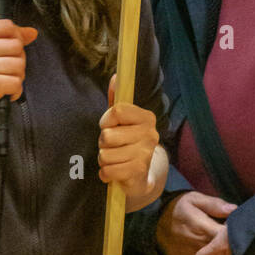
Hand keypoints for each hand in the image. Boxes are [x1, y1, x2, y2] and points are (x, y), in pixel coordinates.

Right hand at [0, 19, 38, 138]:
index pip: (6, 25)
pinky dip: (15, 91)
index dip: (16, 38)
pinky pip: (16, 82)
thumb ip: (9, 40)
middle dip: (17, 61)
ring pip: (19, 64)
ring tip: (2, 84)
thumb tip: (32, 32)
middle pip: (16, 44)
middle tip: (3, 73)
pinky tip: (2, 95)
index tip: (9, 53)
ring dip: (17, 77)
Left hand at [98, 76, 160, 210]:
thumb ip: (117, 100)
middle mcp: (150, 134)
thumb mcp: (122, 121)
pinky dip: (105, 173)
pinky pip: (107, 171)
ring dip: (104, 159)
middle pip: (107, 135)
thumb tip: (116, 77)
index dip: (106, 121)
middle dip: (103, 144)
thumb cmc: (127, 143)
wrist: (140, 177)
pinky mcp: (138, 171)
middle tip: (114, 147)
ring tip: (115, 159)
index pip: (117, 111)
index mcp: (146, 117)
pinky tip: (114, 172)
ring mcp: (145, 153)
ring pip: (105, 154)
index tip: (109, 126)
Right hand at [156, 191, 254, 254]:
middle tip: (241, 244)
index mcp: (205, 229)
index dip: (239, 237)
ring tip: (230, 253)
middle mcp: (201, 247)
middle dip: (237, 252)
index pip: (229, 239)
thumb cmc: (179, 209)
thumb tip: (235, 209)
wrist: (155, 224)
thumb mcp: (194, 199)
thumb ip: (215, 204)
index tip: (244, 232)